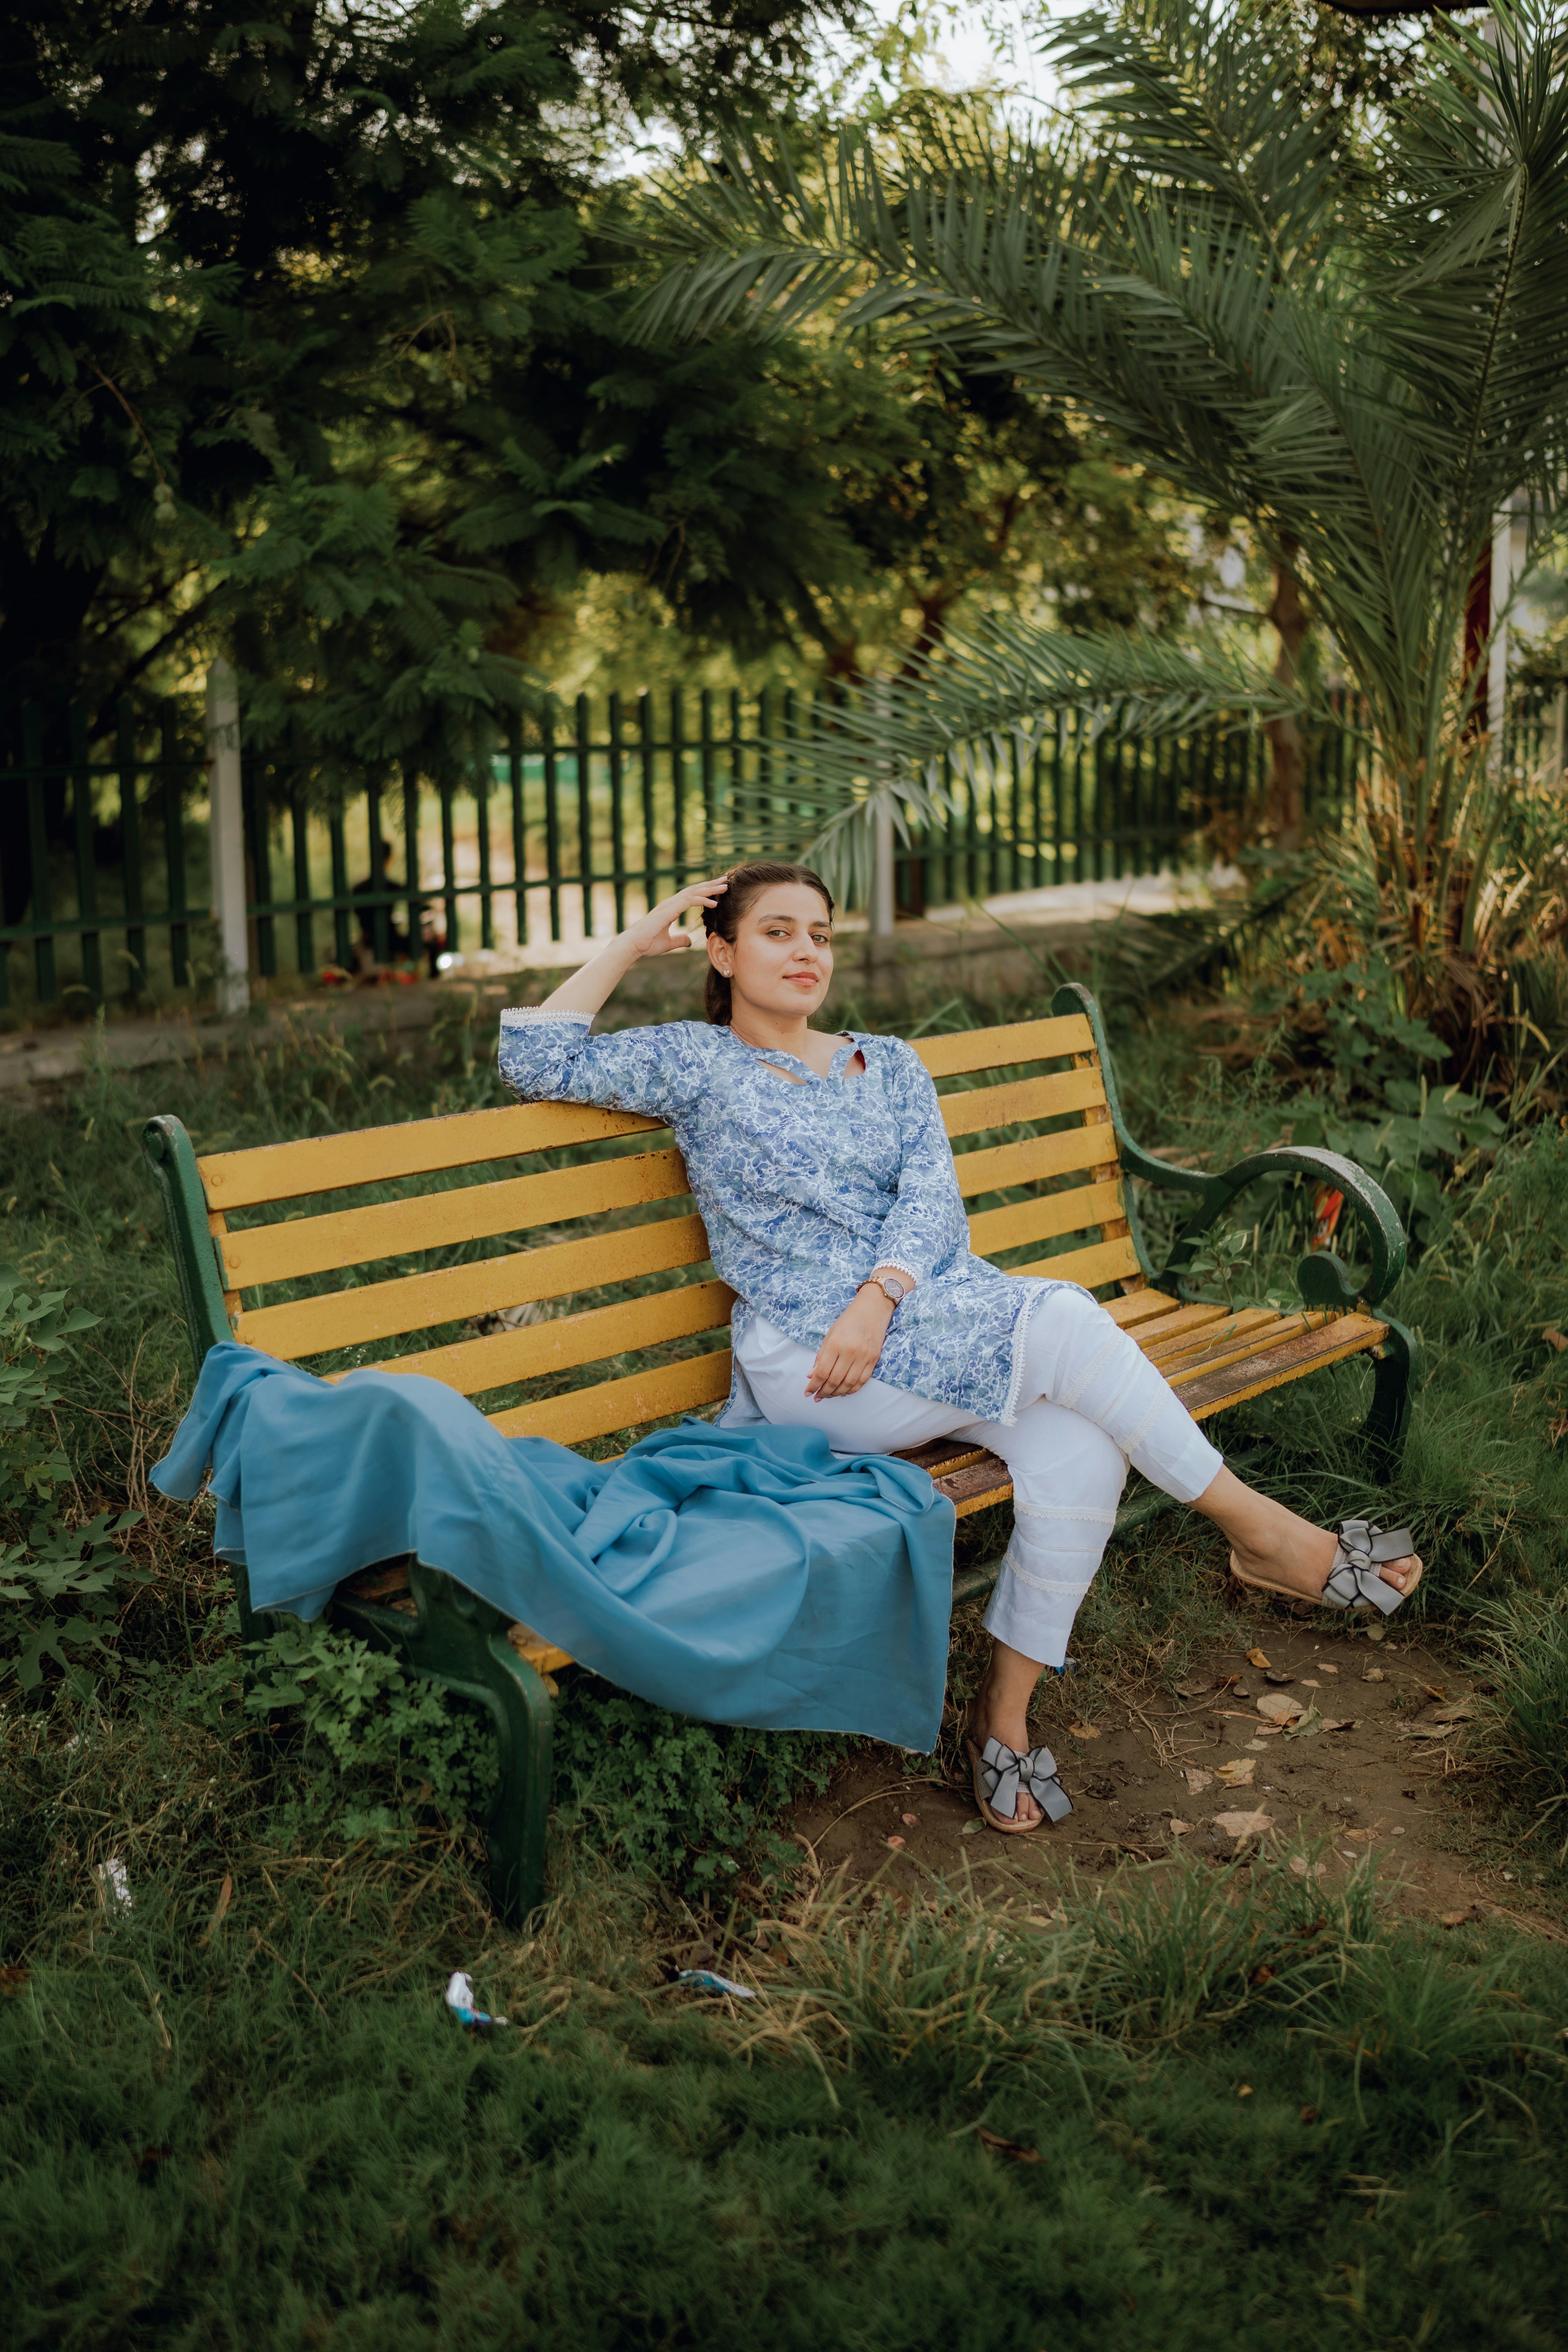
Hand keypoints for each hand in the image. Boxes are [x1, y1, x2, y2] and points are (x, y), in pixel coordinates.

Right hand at [627, 877, 727, 957]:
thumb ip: (679, 940)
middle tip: (725, 880)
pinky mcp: (669, 910)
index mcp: (670, 908)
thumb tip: (689, 941)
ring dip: (710, 889)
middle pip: (695, 889)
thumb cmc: (647, 944)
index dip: (705, 891)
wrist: (633, 945)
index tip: (718, 890)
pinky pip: (690, 901)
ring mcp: (669, 905)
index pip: (691, 895)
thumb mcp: (668, 943)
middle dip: (710, 885)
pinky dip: (703, 900)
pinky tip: (714, 902)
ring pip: (694, 892)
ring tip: (725, 886)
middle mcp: (671, 903)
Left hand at [805, 1286, 894, 1400]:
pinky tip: (843, 1392)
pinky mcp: (874, 1360)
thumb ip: (821, 1356)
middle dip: (823, 1392)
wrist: (873, 1310)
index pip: (822, 1372)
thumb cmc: (848, 1321)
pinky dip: (851, 1390)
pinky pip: (862, 1381)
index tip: (807, 1392)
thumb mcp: (830, 1335)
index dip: (813, 1385)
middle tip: (817, 1397)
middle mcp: (850, 1352)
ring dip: (836, 1394)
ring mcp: (864, 1357)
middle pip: (835, 1381)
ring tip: (828, 1396)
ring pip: (848, 1384)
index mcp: (836, 1344)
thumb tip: (811, 1375)